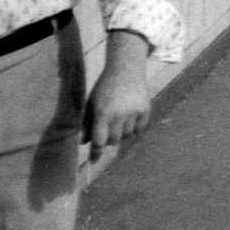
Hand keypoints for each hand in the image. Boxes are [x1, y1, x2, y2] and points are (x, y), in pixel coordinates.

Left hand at [85, 29, 153, 160]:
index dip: (96, 153)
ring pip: (127, 135)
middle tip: (107, 132)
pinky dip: (134, 129)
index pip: (99, 140)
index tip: (94, 161)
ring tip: (119, 122)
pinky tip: (129, 121)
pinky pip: (139, 129)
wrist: (126, 68)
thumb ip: (87, 123)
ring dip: (121, 133)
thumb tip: (83, 142)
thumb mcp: (92, 103)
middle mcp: (119, 115)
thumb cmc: (105, 86)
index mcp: (103, 113)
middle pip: (113, 140)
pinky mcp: (146, 109)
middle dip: (108, 139)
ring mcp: (134, 112)